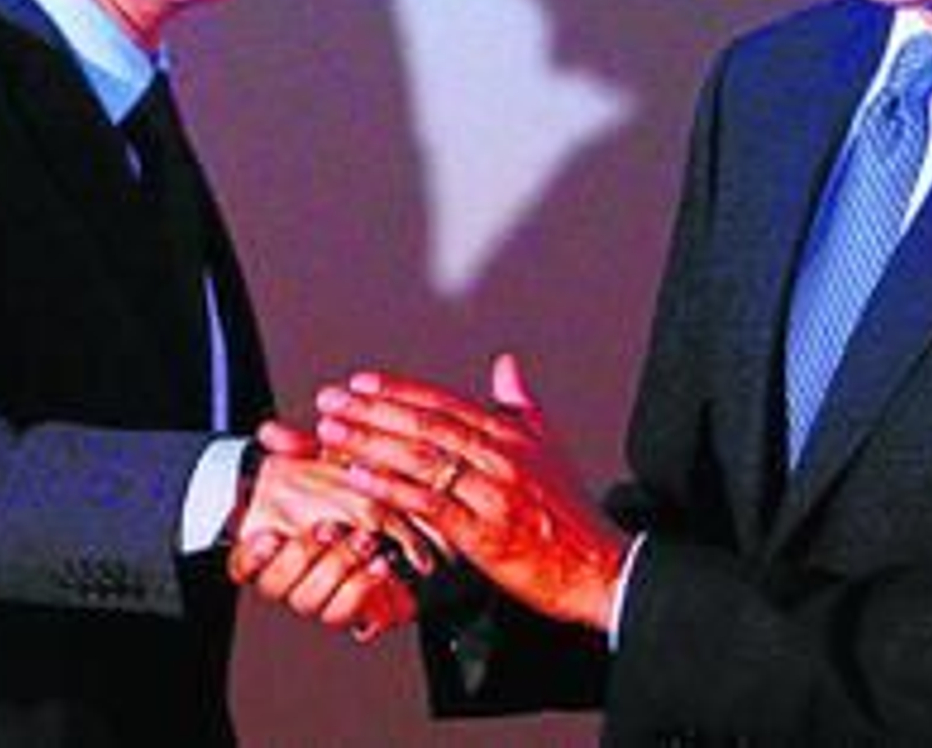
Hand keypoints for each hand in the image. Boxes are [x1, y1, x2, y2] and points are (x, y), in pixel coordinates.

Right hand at [225, 419, 427, 640]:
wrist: (392, 515)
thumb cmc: (342, 488)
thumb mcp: (322, 462)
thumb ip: (294, 448)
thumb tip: (272, 432)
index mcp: (272, 547)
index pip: (243, 564)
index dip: (253, 555)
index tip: (269, 535)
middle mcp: (291, 577)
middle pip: (278, 586)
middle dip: (304, 556)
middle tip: (329, 528)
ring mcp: (319, 595)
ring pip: (311, 602)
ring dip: (337, 569)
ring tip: (362, 542)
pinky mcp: (352, 608)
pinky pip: (347, 614)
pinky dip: (362, 590)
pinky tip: (378, 566)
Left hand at [315, 352, 626, 631]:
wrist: (599, 567)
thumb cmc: (571, 512)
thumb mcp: (550, 446)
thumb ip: (521, 404)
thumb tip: (505, 364)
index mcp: (511, 435)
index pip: (444, 403)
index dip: (399, 390)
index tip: (361, 382)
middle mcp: (500, 457)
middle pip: (425, 424)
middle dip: (372, 410)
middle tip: (332, 400)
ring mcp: (491, 494)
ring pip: (422, 459)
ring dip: (371, 442)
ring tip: (333, 432)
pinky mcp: (483, 533)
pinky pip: (428, 504)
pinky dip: (390, 488)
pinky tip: (359, 478)